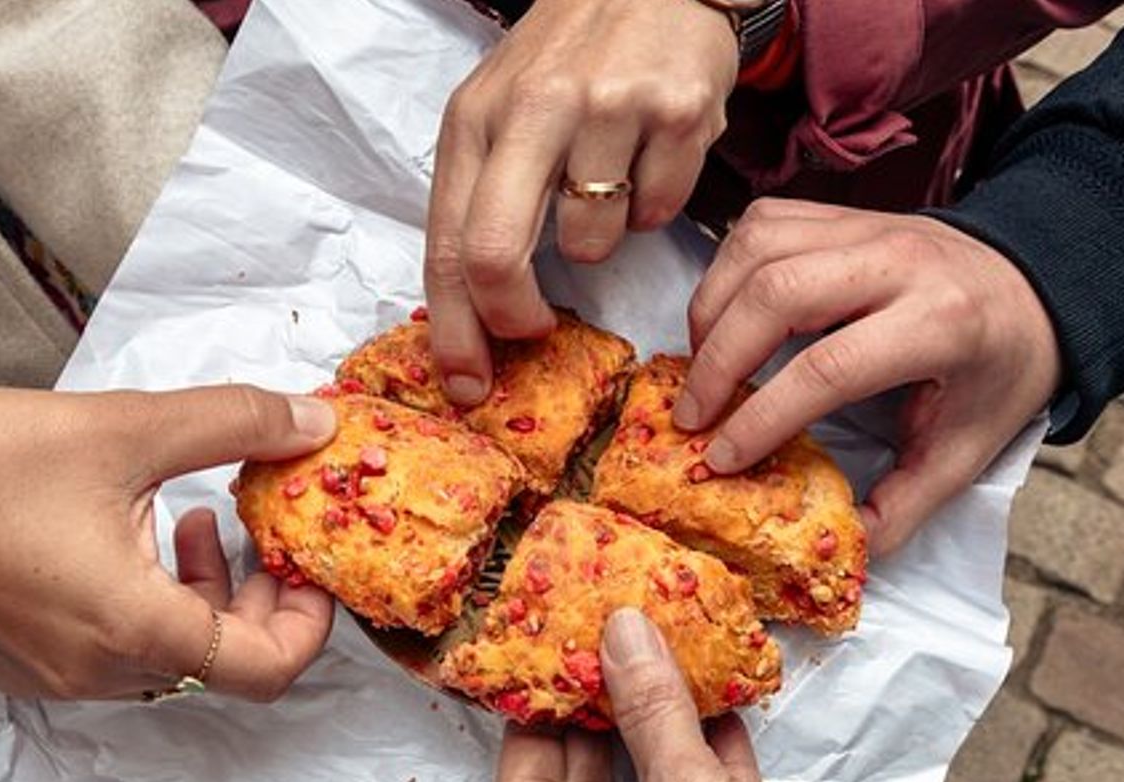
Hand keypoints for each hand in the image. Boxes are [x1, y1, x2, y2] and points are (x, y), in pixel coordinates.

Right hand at [0, 385, 337, 700]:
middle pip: (224, 665)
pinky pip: (123, 653)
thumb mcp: (126, 427)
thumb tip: (317, 421)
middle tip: (262, 529)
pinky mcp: (29, 665)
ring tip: (199, 517)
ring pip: (176, 659)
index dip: (308, 623)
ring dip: (207, 596)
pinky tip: (139, 535)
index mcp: (130, 627)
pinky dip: (155, 604)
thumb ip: (235, 423)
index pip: (264, 670)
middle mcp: (99, 674)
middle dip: (260, 598)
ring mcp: (59, 677)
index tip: (309, 563)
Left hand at [426, 0, 738, 403]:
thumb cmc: (569, 56)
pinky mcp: (677, 113)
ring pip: (591, 242)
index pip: (446, 242)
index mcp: (476, 118)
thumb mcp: (501, 109)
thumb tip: (476, 312)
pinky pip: (658, 212)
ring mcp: (607, 109)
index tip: (467, 383)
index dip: (455, 329)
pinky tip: (650, 153)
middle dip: (511, 316)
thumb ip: (484, 198)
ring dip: (600, 238)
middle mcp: (533, 109)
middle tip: (534, 329)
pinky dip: (654, 202)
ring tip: (608, 178)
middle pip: (495, 254)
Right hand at [675, 200, 1062, 556]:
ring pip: (757, 248)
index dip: (764, 417)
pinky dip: (726, 271)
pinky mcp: (840, 213)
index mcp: (940, 324)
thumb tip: (843, 547)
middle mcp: (898, 263)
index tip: (724, 458)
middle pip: (776, 293)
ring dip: (710, 311)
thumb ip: (905, 503)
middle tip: (692, 417)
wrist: (1038, 283)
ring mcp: (866, 226)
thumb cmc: (999, 369)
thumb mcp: (968, 449)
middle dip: (718, 361)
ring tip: (700, 369)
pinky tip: (724, 318)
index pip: (828, 367)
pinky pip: (760, 225)